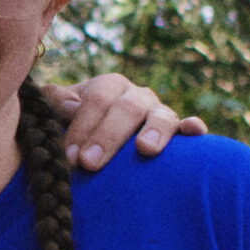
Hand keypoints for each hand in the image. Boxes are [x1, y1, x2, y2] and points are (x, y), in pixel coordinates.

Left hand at [43, 74, 205, 170]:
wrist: (100, 138)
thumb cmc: (75, 126)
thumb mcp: (58, 111)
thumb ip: (55, 102)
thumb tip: (71, 106)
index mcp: (109, 87)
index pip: (97, 100)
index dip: (82, 126)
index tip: (70, 156)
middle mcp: (137, 96)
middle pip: (127, 108)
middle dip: (107, 136)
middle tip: (90, 163)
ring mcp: (159, 113)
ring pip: (161, 115)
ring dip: (154, 131)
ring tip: (145, 149)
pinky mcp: (177, 131)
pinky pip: (189, 126)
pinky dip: (193, 127)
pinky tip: (194, 132)